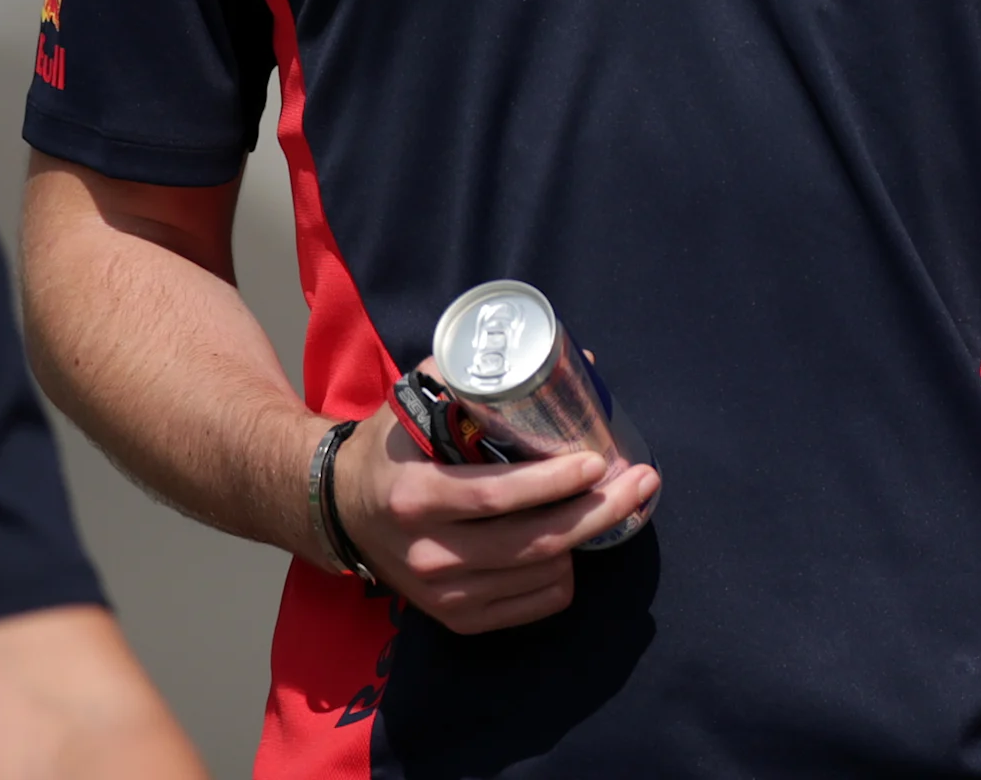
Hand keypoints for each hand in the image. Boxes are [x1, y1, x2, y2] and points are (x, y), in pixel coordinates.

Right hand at [330, 410, 659, 632]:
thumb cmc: (392, 449)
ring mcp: (441, 594)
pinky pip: (533, 605)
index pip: (496, 496)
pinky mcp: (455, 618)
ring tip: (616, 503)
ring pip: (540, 575)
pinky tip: (573, 544)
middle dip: (599, 511)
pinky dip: (565, 575)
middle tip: (642, 481)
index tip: (599, 460)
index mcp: (415, 497)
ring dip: (588, 538)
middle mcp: (426, 554)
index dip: (554, 481)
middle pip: (532, 542)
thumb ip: (479, 377)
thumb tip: (575, 362)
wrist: (337, 512)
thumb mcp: (416, 403)